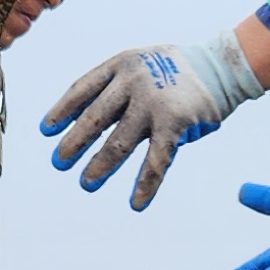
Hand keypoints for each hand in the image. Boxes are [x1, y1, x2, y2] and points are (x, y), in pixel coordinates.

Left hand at [42, 32, 262, 209]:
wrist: (223, 65)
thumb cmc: (177, 70)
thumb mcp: (142, 66)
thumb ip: (118, 89)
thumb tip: (87, 124)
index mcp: (120, 64)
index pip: (82, 89)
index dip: (62, 111)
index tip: (46, 130)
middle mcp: (132, 82)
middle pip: (94, 118)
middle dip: (74, 143)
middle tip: (59, 162)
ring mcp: (153, 103)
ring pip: (118, 143)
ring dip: (100, 166)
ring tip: (87, 183)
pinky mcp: (174, 124)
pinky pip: (155, 161)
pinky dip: (144, 185)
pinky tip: (136, 204)